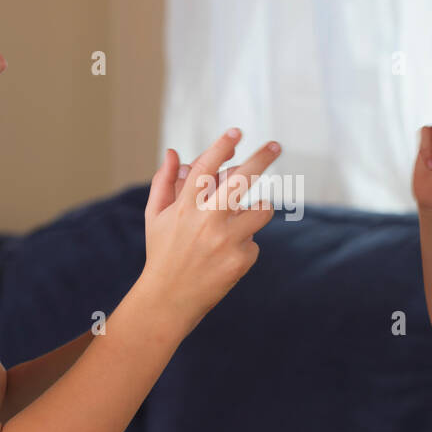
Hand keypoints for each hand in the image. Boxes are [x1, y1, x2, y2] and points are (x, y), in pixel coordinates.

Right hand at [139, 129, 280, 332]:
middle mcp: (207, 219)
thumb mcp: (155, 217)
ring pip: (261, 210)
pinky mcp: (240, 259)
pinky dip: (244, 244)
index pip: (206, 167)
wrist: (168, 300)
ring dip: (257, 210)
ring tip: (241, 220)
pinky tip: (225, 257)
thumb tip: (175, 152)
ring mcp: (226, 240)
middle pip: (242, 180)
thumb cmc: (161, 253)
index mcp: (184, 206)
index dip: (222, 146)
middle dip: (262, 158)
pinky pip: (254, 241)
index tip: (236, 132)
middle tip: (276, 145)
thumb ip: (163, 182)